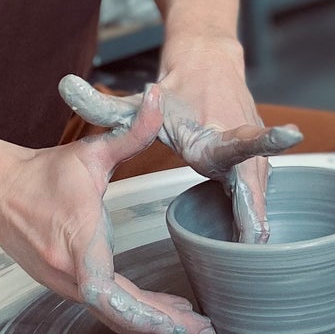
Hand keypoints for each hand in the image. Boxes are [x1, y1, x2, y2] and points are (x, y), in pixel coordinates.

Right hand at [0, 85, 212, 333]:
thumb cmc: (42, 173)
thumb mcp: (91, 152)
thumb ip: (132, 131)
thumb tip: (158, 98)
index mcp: (77, 243)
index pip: (107, 293)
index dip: (143, 313)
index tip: (179, 320)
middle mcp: (70, 273)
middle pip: (120, 315)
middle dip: (164, 327)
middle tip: (205, 331)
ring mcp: (66, 284)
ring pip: (114, 317)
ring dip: (153, 324)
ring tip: (193, 326)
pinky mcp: (66, 285)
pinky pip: (106, 308)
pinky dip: (136, 315)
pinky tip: (163, 313)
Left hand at [60, 48, 301, 242]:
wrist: (213, 63)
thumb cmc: (178, 88)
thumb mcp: (141, 101)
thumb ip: (104, 105)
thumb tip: (65, 85)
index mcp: (214, 137)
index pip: (242, 151)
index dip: (259, 163)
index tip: (269, 192)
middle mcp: (243, 149)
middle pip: (254, 197)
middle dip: (249, 230)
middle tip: (239, 266)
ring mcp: (256, 160)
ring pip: (258, 203)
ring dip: (249, 232)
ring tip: (239, 270)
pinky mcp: (258, 168)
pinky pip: (254, 202)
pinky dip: (247, 223)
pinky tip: (236, 250)